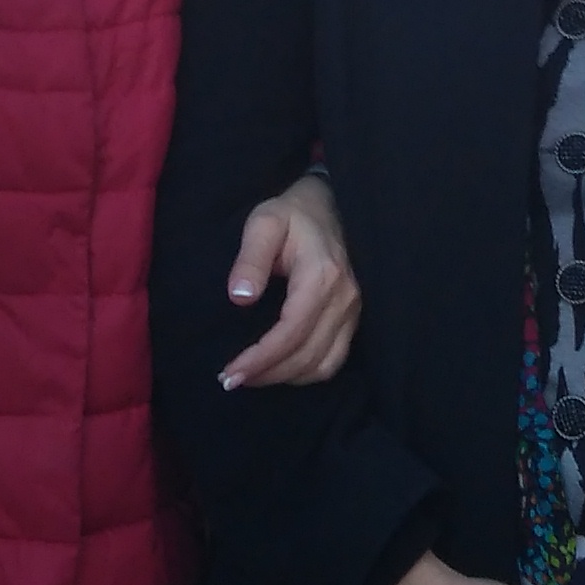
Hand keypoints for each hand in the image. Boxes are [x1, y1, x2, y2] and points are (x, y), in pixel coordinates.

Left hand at [218, 171, 362, 389]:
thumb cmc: (292, 213)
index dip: (261, 360)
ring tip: (251, 377)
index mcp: (322, 275)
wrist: (328, 203)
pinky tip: (280, 369)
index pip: (291, 333)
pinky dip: (306, 372)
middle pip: (307, 356)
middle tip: (230, 380)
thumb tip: (240, 297)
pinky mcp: (354, 317)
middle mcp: (344, 298)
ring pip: (323, 364)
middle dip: (267, 374)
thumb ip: (251, 258)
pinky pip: (334, 359)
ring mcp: (354, 310)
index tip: (230, 373)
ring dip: (286, 378)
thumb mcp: (264, 223)